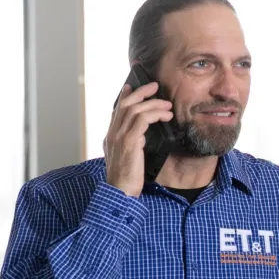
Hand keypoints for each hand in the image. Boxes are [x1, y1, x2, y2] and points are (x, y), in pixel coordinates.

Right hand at [103, 82, 172, 197]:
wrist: (120, 193)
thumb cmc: (126, 180)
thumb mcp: (126, 159)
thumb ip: (130, 146)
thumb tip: (140, 138)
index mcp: (111, 137)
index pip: (116, 111)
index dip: (124, 96)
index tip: (131, 87)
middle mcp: (112, 134)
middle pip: (125, 104)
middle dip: (141, 91)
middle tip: (154, 86)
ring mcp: (119, 137)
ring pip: (135, 109)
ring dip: (153, 103)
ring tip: (167, 105)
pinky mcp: (130, 142)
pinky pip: (143, 119)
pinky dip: (155, 114)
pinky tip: (165, 116)